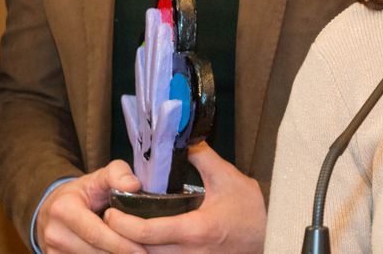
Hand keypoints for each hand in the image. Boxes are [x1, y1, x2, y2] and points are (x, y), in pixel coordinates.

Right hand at [36, 160, 145, 253]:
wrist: (53, 209)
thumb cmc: (82, 193)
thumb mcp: (99, 177)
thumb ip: (118, 174)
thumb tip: (133, 185)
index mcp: (63, 210)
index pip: (96, 233)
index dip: (121, 244)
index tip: (142, 250)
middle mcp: (55, 234)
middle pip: (95, 252)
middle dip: (121, 252)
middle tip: (144, 251)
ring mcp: (53, 252)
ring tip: (134, 250)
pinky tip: (118, 251)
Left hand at [104, 142, 266, 252]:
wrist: (271, 235)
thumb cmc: (251, 211)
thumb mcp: (227, 178)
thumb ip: (201, 157)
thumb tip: (181, 139)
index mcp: (196, 230)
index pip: (148, 232)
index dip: (123, 224)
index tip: (111, 212)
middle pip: (142, 253)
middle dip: (122, 238)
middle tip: (112, 219)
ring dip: (134, 248)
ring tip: (124, 230)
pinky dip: (149, 253)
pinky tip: (144, 242)